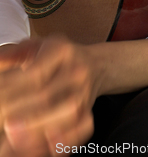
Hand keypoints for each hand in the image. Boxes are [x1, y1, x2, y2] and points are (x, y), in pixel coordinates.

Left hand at [0, 37, 98, 155]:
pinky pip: (81, 129)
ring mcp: (84, 93)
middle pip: (48, 95)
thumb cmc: (58, 58)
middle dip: (21, 112)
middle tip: (4, 122)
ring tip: (13, 136)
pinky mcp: (89, 113)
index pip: (34, 74)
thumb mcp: (35, 46)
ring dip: (38, 128)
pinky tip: (46, 145)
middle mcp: (76, 71)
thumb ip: (12, 53)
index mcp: (60, 51)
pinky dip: (65, 140)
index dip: (13, 89)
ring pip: (66, 114)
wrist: (95, 65)